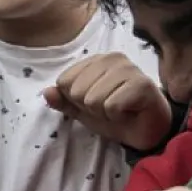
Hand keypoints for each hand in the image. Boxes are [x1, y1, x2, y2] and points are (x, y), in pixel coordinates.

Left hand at [42, 52, 173, 151]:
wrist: (145, 131)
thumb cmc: (116, 116)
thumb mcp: (82, 110)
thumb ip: (64, 101)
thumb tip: (46, 92)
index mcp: (96, 61)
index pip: (63, 81)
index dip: (75, 100)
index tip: (95, 103)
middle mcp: (112, 59)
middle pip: (76, 91)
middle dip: (89, 107)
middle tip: (109, 108)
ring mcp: (128, 69)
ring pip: (92, 99)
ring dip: (103, 113)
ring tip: (119, 109)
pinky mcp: (141, 84)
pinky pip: (110, 106)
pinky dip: (116, 116)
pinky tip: (129, 112)